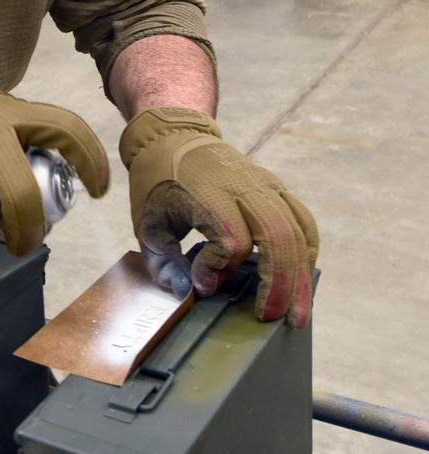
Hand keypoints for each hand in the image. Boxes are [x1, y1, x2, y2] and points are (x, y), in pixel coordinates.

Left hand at [120, 106, 317, 326]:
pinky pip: (302, 221)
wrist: (174, 134)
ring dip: (299, 277)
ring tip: (296, 315)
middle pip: (275, 237)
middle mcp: (242, 186)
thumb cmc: (158, 180)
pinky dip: (305, 252)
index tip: (203, 284)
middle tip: (268, 319)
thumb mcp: (147, 221)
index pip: (230, 238)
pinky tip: (301, 281)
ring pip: (296, 232)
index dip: (220, 269)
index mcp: (207, 192)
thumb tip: (191, 293)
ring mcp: (264, 185)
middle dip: (277, 284)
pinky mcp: (275, 187)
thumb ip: (164, 262)